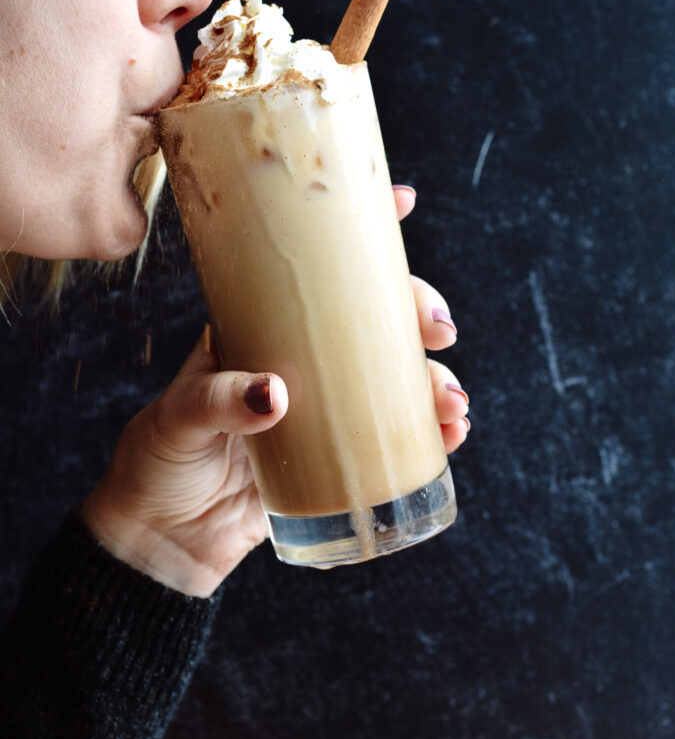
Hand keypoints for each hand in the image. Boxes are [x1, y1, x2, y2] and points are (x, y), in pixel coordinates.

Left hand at [82, 185, 469, 596]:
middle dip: (416, 314)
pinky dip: (430, 434)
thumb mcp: (178, 419)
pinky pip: (394, 436)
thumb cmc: (160, 462)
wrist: (164, 537)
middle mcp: (299, 361)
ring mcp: (323, 408)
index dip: (361, 234)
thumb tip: (277, 394)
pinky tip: (450, 435)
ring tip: (451, 403)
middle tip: (438, 328)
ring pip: (393, 377)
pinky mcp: (338, 458)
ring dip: (433, 381)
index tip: (403, 201)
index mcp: (258, 332)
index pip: (310, 271)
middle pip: (371, 320)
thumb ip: (219, 402)